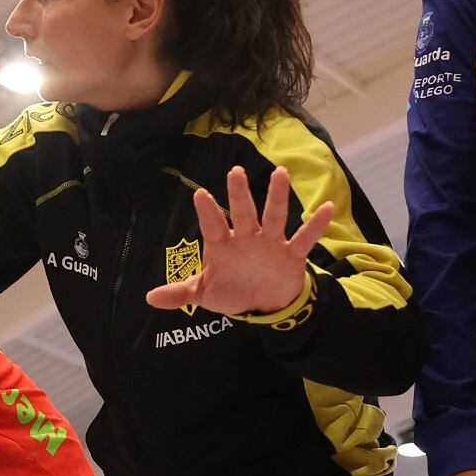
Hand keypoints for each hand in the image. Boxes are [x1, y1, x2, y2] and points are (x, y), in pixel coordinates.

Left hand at [144, 166, 331, 315]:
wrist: (263, 304)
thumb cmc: (232, 290)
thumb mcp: (205, 294)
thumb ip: (180, 293)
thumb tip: (149, 298)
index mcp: (224, 246)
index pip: (214, 226)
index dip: (208, 212)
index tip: (201, 195)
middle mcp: (248, 238)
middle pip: (244, 213)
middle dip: (239, 195)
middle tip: (235, 172)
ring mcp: (271, 243)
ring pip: (275, 216)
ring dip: (277, 197)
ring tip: (280, 173)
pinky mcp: (291, 255)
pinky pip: (305, 238)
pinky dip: (316, 225)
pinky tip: (326, 208)